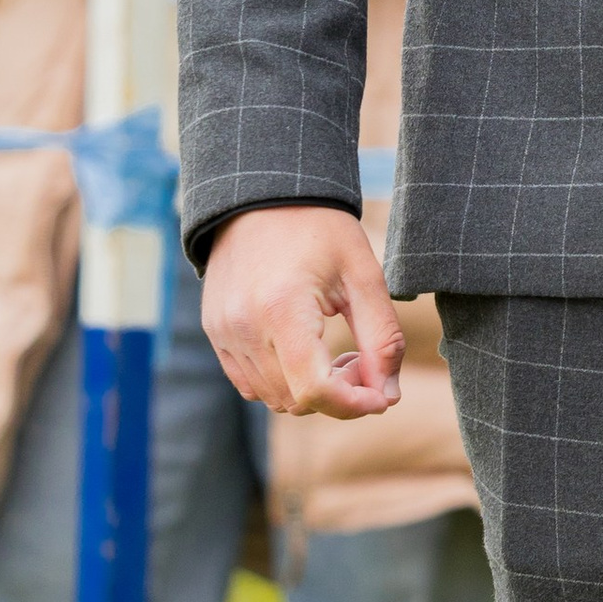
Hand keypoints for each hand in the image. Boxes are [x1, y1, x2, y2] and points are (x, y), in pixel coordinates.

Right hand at [201, 205, 404, 419]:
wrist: (263, 195)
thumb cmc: (319, 229)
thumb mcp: (363, 276)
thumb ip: (382, 339)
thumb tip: (387, 396)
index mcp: (282, 309)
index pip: (315, 391)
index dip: (355, 405)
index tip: (381, 396)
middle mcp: (244, 326)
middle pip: (296, 401)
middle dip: (338, 395)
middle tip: (362, 358)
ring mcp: (223, 332)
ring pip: (273, 398)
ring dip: (310, 391)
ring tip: (333, 352)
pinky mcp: (215, 332)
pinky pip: (250, 384)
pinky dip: (283, 383)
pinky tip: (305, 352)